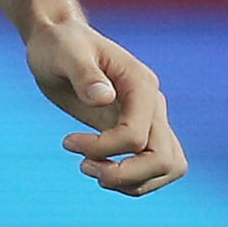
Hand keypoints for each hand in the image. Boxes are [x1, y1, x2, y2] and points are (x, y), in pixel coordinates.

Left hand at [25, 21, 187, 197]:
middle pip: (164, 160)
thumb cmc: (59, 45)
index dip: (103, 149)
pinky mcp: (139, 132)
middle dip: (125, 176)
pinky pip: (153, 168)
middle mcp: (153, 104)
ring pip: (168, 167)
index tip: (67, 142)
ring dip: (131, 183)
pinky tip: (97, 168)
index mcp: (141, 84)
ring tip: (90, 169)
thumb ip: (84, 73)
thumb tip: (103, 98)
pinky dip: (130, 181)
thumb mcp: (65, 53)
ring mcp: (150, 120)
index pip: (137, 136)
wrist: (59, 44)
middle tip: (84, 168)